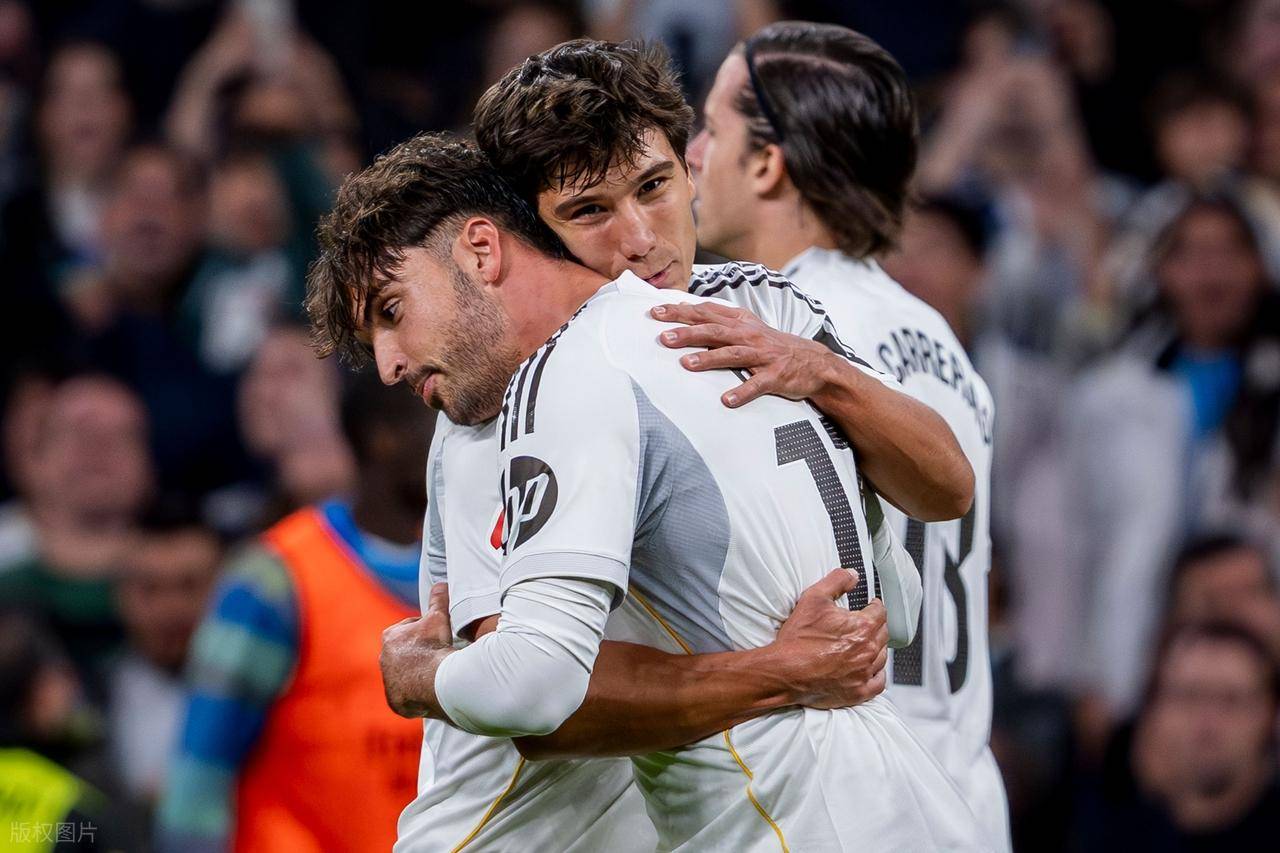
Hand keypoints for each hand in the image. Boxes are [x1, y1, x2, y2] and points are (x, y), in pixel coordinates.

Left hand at [380, 583, 453, 717]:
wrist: (435, 681)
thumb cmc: (434, 647)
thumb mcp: (439, 617)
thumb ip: (438, 600)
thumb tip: (441, 584)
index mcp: (390, 637)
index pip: (407, 629)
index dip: (424, 631)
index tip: (436, 636)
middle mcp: (383, 659)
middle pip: (404, 653)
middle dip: (417, 653)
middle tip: (437, 655)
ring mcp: (388, 681)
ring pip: (404, 674)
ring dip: (416, 674)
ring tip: (435, 674)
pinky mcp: (395, 700)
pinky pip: (406, 695)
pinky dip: (416, 694)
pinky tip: (430, 691)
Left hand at [651, 302, 838, 406]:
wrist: (815, 362)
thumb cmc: (774, 345)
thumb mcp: (749, 326)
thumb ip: (720, 320)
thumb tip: (688, 310)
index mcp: (741, 322)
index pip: (706, 312)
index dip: (681, 311)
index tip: (656, 311)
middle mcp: (750, 335)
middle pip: (714, 331)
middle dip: (687, 333)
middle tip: (663, 337)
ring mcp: (763, 356)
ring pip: (732, 354)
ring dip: (708, 359)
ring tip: (686, 364)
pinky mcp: (775, 376)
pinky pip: (757, 385)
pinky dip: (742, 392)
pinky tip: (727, 400)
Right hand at [774, 569, 888, 708]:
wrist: (784, 671)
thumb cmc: (798, 638)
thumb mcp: (813, 598)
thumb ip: (836, 581)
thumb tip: (852, 575)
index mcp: (863, 627)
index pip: (880, 612)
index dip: (874, 606)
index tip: (870, 605)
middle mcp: (869, 651)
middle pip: (883, 634)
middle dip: (875, 626)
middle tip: (864, 623)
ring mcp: (865, 673)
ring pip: (882, 657)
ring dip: (876, 648)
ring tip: (865, 644)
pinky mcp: (859, 692)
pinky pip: (879, 682)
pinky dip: (877, 674)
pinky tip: (870, 669)